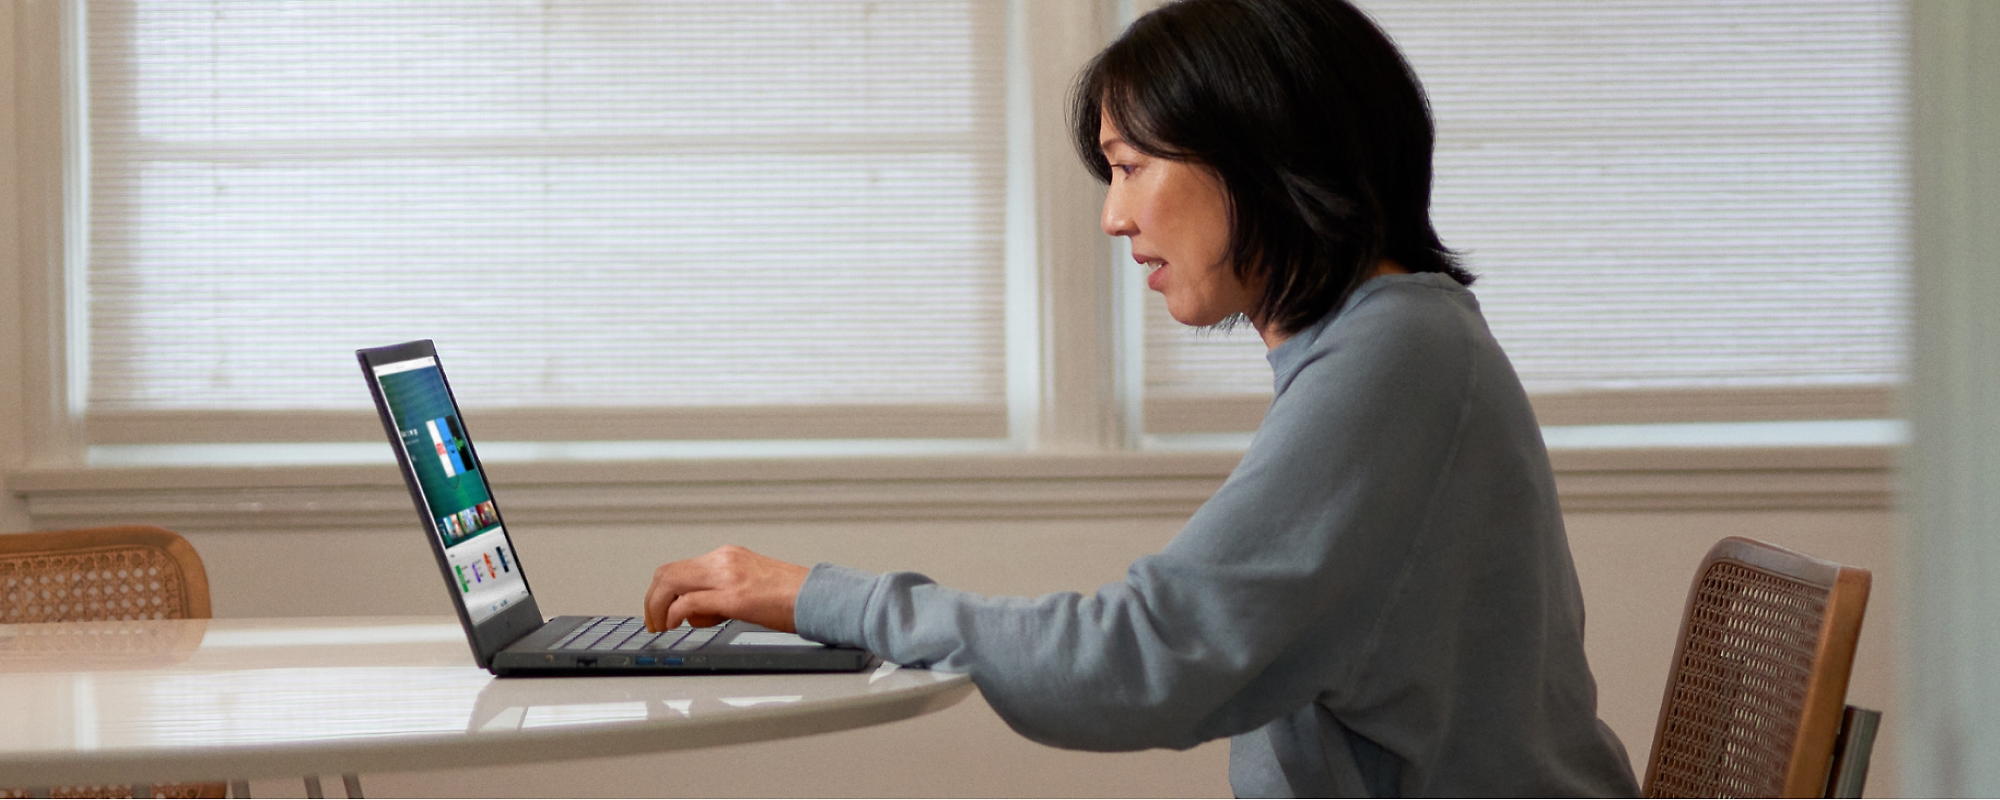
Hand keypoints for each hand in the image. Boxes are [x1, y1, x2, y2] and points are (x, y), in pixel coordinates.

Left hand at [643, 545, 810, 632]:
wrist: (820, 597)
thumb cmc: (792, 596)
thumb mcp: (750, 585)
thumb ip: (723, 592)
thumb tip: (700, 611)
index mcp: (728, 556)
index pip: (678, 568)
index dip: (660, 592)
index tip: (659, 612)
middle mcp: (724, 560)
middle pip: (666, 573)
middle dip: (652, 601)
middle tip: (654, 623)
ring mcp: (729, 577)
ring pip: (671, 583)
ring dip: (658, 608)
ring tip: (663, 627)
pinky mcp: (736, 597)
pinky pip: (691, 602)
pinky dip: (675, 614)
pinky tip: (675, 626)